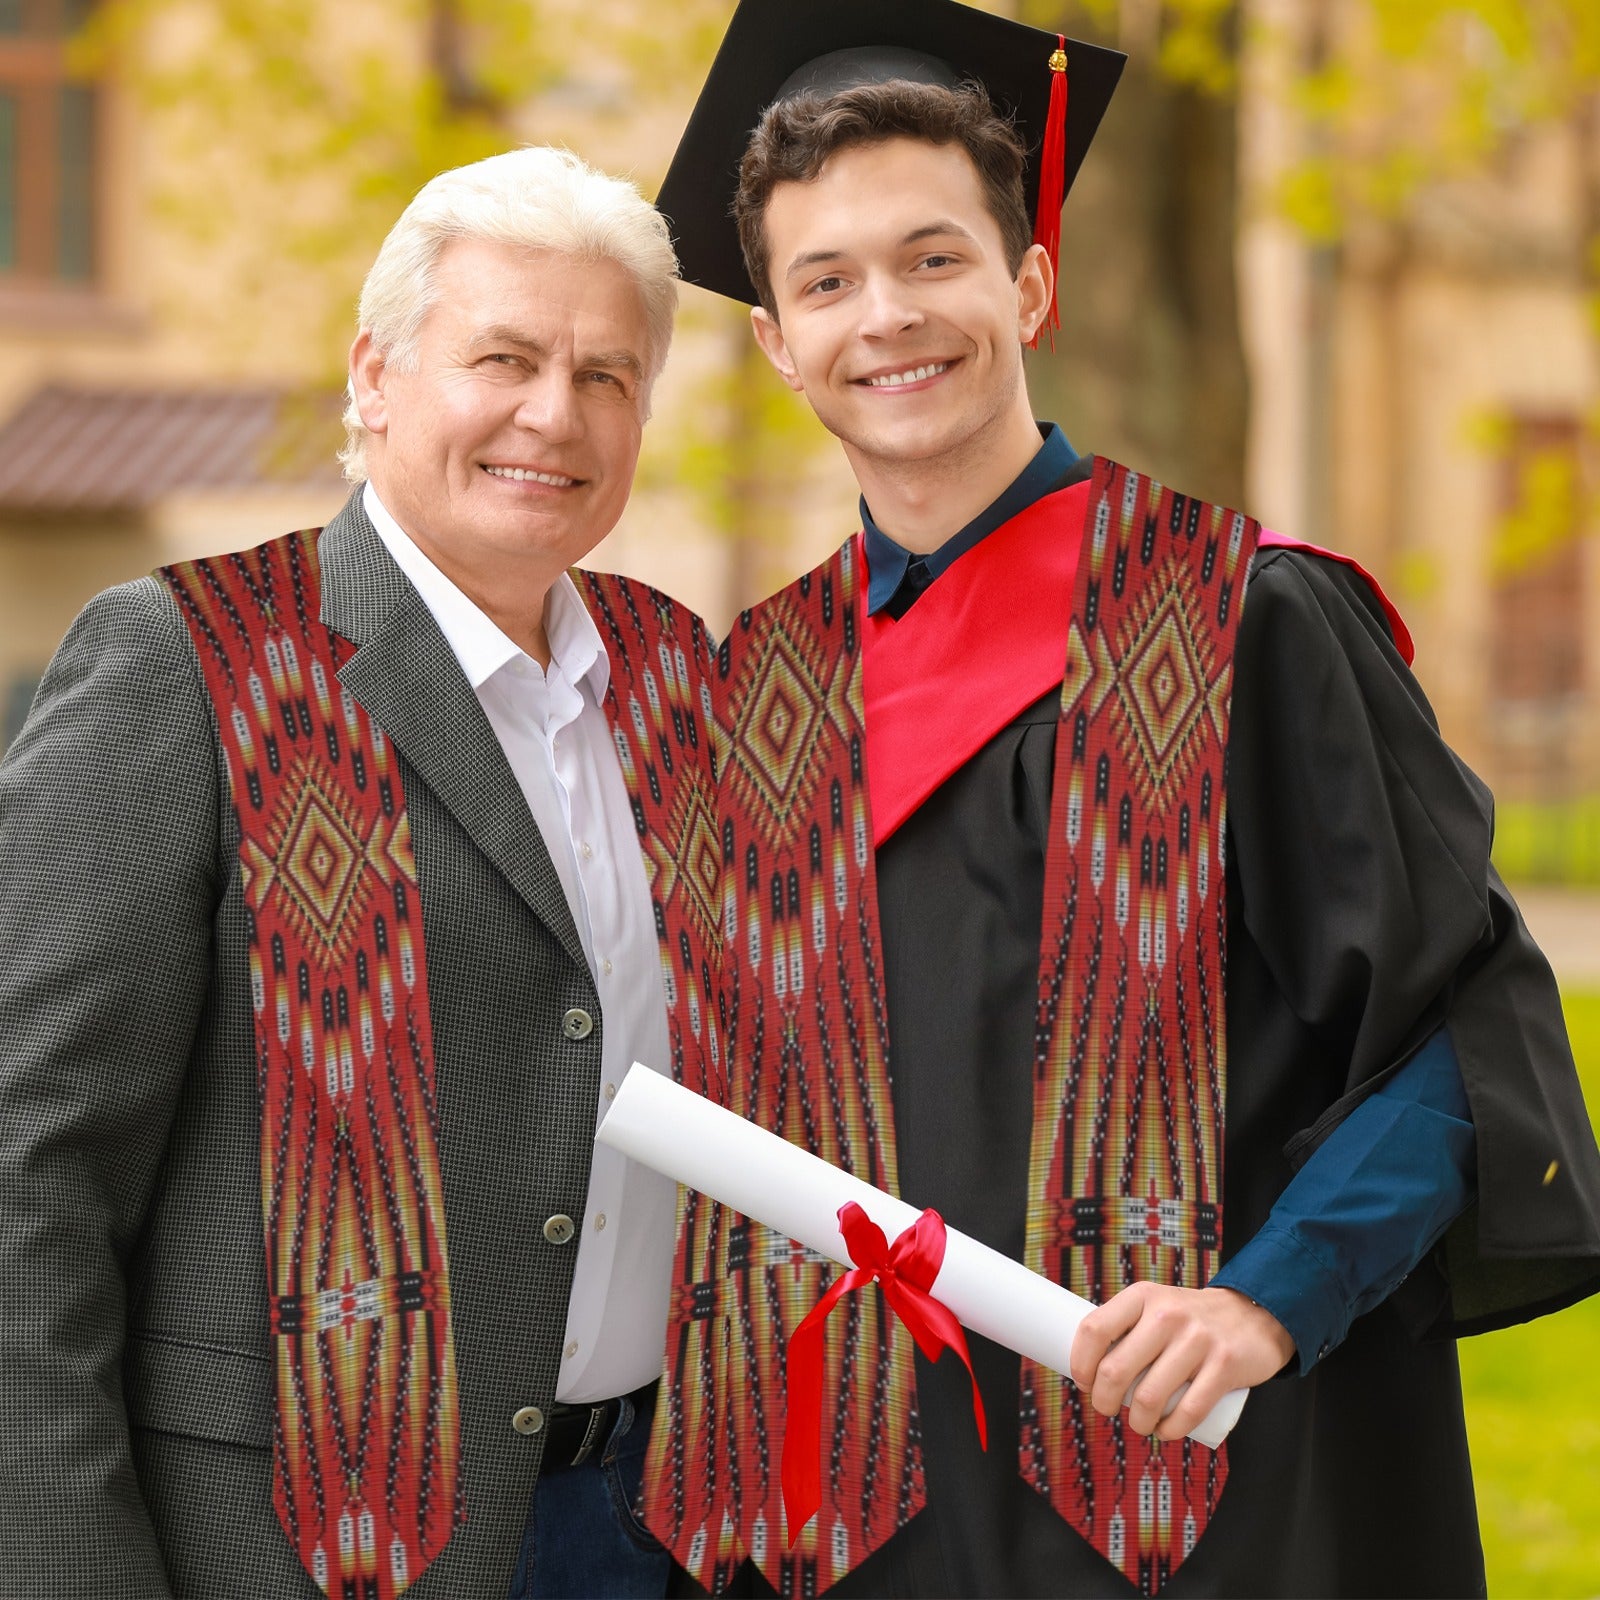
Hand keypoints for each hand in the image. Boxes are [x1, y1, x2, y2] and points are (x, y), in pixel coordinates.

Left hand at [1069, 1283, 1295, 1441]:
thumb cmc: (1190, 1319)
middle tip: (1106, 1409)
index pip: (1094, 1329)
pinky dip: (1170, 1431)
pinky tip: (1164, 1431)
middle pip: (1115, 1370)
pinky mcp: (1224, 1365)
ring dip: (1137, 1422)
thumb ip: (1127, 1327)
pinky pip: (1188, 1411)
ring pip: (1149, 1397)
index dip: (1080, 1363)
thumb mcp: (1155, 1305)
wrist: (1253, 1315)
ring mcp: (1197, 1339)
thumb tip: (1088, 1367)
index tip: (1084, 1382)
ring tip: (1139, 1424)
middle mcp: (1166, 1314)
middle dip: (1102, 1401)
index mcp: (1142, 1296)